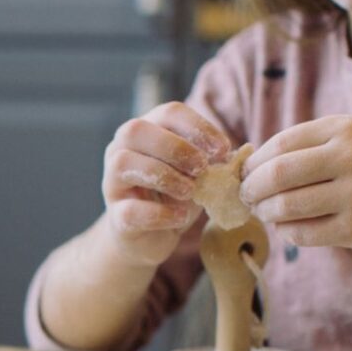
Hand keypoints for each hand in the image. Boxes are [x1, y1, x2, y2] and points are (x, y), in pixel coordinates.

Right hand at [102, 102, 233, 266]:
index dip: (197, 127)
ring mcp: (112, 183)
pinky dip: (160, 213)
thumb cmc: (175, 196)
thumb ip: (214, 160)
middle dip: (176, 147)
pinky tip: (180, 216)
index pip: (168, 113)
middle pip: (136, 130)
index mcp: (146, 132)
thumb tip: (240, 155)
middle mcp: (120, 151)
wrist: (151, 237)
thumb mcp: (198, 173)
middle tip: (202, 168)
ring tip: (191, 191)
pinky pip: (130, 210)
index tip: (223, 150)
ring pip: (125, 164)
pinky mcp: (115, 217)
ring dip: (164, 176)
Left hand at [240, 115, 351, 253]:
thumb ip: (303, 150)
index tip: (244, 175)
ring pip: (285, 206)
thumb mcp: (348, 146)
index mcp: (344, 129)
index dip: (254, 164)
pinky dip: (286, 233)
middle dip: (252, 189)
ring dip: (266, 213)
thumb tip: (243, 167)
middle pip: (277, 174)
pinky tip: (289, 228)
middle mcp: (351, 156)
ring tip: (266, 213)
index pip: (280, 144)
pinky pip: (301, 234)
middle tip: (247, 198)